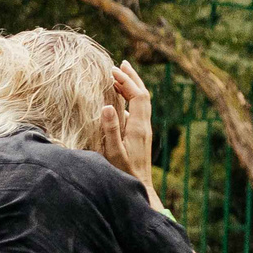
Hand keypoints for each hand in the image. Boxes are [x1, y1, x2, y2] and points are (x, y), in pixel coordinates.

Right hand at [97, 61, 156, 194]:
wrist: (140, 188)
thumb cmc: (123, 173)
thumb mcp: (113, 152)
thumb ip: (110, 129)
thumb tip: (107, 106)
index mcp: (139, 127)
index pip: (138, 95)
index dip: (127, 81)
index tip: (112, 71)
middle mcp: (144, 125)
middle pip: (144, 94)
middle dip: (133, 78)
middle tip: (121, 64)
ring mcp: (144, 130)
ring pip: (141, 101)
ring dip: (132, 87)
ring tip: (119, 77)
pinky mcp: (140, 135)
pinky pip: (137, 110)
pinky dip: (129, 99)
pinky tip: (119, 100)